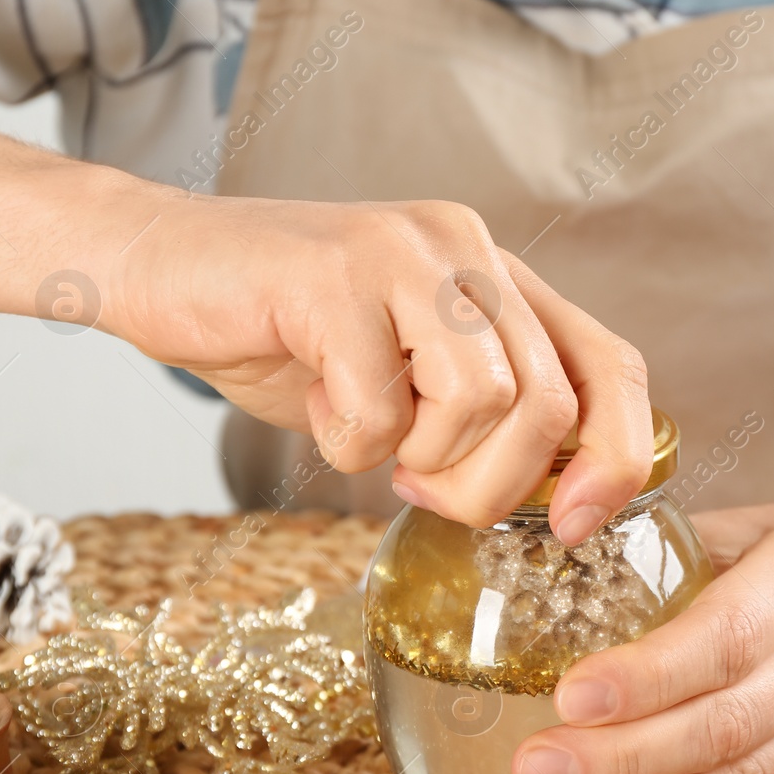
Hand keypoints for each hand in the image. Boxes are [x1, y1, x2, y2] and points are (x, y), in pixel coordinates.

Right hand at [0, 96, 650, 538]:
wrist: (155, 268)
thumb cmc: (287, 338)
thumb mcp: (408, 382)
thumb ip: (484, 416)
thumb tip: (557, 498)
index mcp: (497, 274)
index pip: (612, 365)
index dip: (618, 454)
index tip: (575, 524)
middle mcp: (467, 248)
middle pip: (549, 404)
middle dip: (492, 487)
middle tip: (423, 490)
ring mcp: (405, 253)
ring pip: (482, 403)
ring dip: (420, 459)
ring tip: (365, 433)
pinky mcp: (336, 273)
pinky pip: (381, 408)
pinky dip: (347, 441)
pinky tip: (316, 400)